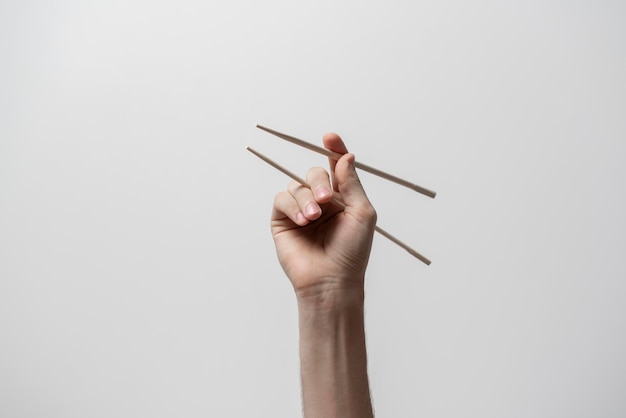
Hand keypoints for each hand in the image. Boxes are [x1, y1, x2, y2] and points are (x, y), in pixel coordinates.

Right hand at [271, 133, 376, 298]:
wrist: (331, 279)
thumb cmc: (351, 251)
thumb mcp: (362, 212)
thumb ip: (351, 182)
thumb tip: (345, 156)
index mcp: (342, 198)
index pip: (336, 167)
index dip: (333, 149)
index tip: (329, 138)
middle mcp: (321, 202)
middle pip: (314, 172)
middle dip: (319, 180)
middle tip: (326, 199)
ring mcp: (301, 210)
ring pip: (296, 184)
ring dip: (306, 198)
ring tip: (314, 218)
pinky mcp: (283, 221)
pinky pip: (281, 198)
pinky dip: (292, 205)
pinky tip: (303, 221)